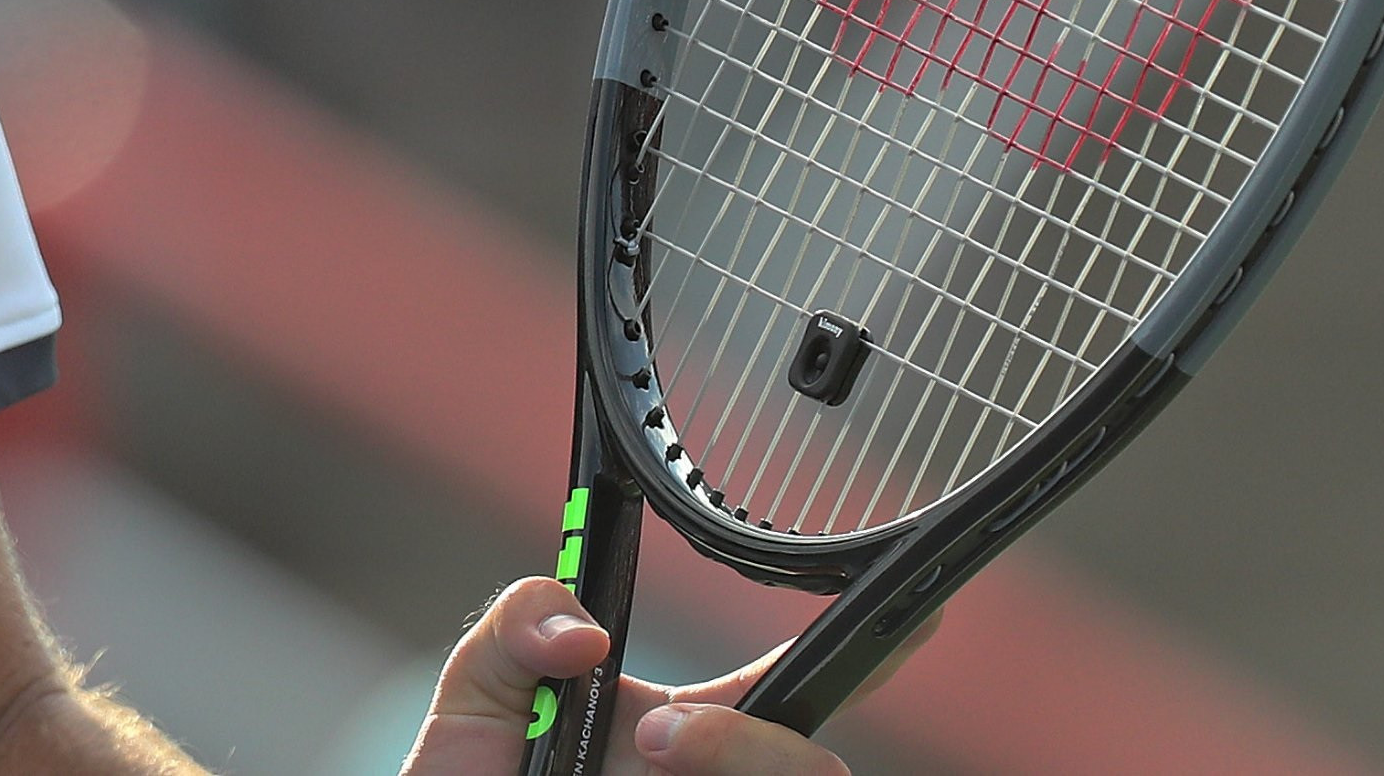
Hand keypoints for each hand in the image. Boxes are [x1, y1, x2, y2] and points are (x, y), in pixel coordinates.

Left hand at [402, 579, 850, 775]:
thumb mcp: (481, 690)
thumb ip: (519, 625)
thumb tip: (586, 632)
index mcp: (675, 731)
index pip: (779, 688)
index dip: (852, 654)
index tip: (902, 623)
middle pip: (806, 763)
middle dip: (752, 744)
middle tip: (657, 739)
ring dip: (735, 767)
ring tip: (645, 767)